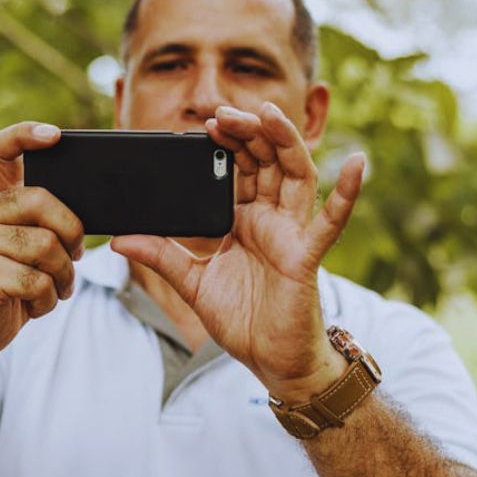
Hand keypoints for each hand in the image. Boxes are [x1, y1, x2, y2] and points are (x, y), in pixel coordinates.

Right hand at [0, 122, 84, 357]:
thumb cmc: (14, 286)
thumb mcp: (33, 248)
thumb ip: (50, 223)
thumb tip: (91, 211)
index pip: (2, 150)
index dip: (26, 134)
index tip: (55, 135)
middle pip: (42, 199)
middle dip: (71, 231)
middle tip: (74, 256)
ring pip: (46, 246)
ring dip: (63, 276)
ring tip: (54, 289)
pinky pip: (37, 280)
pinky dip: (48, 300)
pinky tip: (36, 305)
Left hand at [111, 102, 364, 400]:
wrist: (271, 363)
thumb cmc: (243, 321)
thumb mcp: (192, 282)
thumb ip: (160, 256)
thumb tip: (119, 239)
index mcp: (245, 220)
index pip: (240, 168)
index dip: (228, 143)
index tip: (207, 122)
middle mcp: (272, 219)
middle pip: (266, 161)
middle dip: (248, 132)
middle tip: (224, 112)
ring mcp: (292, 234)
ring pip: (295, 175)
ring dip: (285, 141)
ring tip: (270, 113)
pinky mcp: (306, 256)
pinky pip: (330, 221)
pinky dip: (347, 193)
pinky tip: (357, 164)